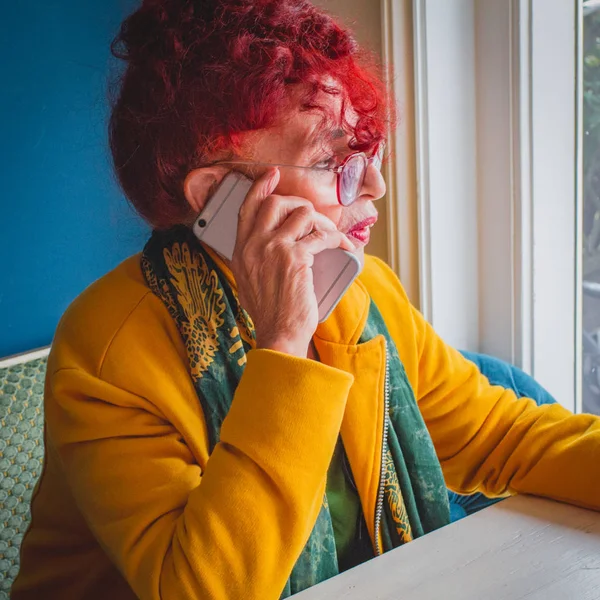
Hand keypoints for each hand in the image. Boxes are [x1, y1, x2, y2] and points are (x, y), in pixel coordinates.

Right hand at [230, 168, 354, 357]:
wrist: (279, 333)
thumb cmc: (270, 313)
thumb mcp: (249, 281)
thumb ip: (255, 257)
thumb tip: (273, 240)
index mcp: (241, 251)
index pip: (247, 208)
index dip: (261, 188)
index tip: (273, 175)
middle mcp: (253, 245)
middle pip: (276, 203)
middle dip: (299, 204)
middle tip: (313, 218)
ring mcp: (273, 249)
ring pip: (302, 214)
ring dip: (322, 223)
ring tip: (330, 237)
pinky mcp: (295, 257)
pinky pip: (322, 235)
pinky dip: (338, 240)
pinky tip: (345, 247)